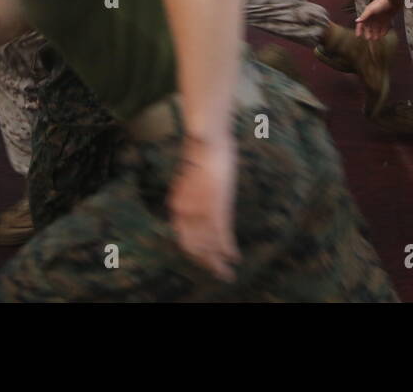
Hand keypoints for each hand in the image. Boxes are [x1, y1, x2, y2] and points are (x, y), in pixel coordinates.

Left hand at [168, 136, 239, 280]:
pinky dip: (228, 249)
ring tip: (228, 273)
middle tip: (220, 274)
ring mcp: (201, 212)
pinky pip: (222, 236)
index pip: (185, 238)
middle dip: (207, 264)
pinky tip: (234, 257)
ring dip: (218, 262)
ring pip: (209, 246)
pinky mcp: (216, 208)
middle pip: (195, 248)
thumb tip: (197, 200)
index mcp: (177, 205)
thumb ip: (193, 193)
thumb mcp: (193, 176)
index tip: (206, 261)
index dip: (197, 253)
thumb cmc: (202, 151)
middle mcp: (185, 213)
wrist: (206, 138)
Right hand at [356, 0, 397, 40]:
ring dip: (376, 33)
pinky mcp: (388, 18)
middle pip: (369, 26)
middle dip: (368, 32)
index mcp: (368, 14)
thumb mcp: (371, 10)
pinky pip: (384, 26)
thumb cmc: (381, 3)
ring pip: (377, 27)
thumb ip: (364, 16)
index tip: (358, 36)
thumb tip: (356, 21)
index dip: (359, 29)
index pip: (362, 23)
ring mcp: (381, 18)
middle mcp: (374, 16)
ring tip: (376, 39)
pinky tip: (383, 35)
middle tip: (369, 38)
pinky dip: (383, 31)